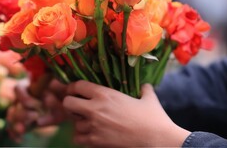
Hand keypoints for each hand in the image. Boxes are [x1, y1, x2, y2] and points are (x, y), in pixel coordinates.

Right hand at [6, 78, 67, 141]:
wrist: (63, 103)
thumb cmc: (60, 94)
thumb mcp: (59, 93)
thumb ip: (53, 97)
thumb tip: (47, 101)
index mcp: (27, 87)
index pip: (18, 89)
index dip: (25, 98)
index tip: (38, 104)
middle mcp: (20, 98)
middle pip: (14, 106)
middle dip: (23, 113)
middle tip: (35, 116)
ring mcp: (19, 111)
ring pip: (11, 118)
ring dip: (15, 125)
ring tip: (22, 130)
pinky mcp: (21, 122)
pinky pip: (12, 128)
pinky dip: (15, 134)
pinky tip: (20, 139)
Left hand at [63, 80, 190, 146]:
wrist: (158, 140)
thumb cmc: (154, 118)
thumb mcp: (148, 98)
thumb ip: (143, 89)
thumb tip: (145, 85)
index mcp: (105, 94)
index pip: (77, 85)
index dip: (74, 88)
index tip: (76, 91)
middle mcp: (95, 108)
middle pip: (68, 103)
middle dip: (71, 104)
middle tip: (78, 107)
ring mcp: (94, 126)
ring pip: (73, 122)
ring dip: (79, 122)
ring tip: (89, 123)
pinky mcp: (96, 142)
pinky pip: (78, 138)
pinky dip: (82, 137)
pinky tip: (91, 135)